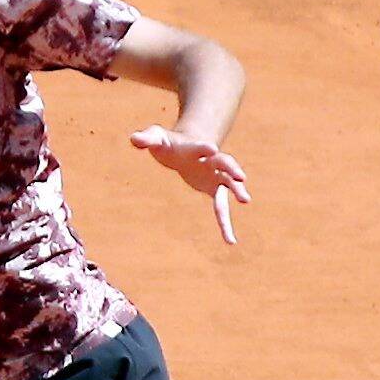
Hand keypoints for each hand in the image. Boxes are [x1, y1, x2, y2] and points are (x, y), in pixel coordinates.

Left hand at [129, 127, 248, 243]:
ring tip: (246, 200)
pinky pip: (222, 207)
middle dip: (232, 168)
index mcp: (195, 148)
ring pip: (229, 184)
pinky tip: (230, 241)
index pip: (201, 147)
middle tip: (241, 177)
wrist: (185, 148)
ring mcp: (216, 174)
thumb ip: (147, 139)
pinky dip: (225, 223)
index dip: (205, 148)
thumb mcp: (156, 139)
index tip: (211, 149)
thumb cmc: (169, 143)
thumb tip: (133, 138)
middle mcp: (211, 161)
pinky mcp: (215, 188)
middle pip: (224, 162)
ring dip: (237, 191)